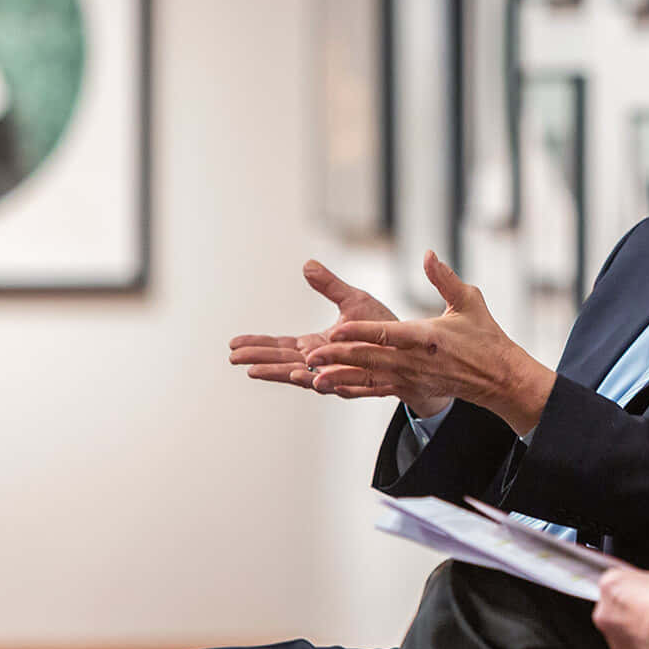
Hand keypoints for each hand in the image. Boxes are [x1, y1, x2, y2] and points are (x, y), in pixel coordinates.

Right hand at [229, 261, 418, 407]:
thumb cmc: (384, 327)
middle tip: (233, 357)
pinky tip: (301, 377)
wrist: (415, 350)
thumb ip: (330, 286)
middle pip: (283, 362)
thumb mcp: (354, 300)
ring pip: (302, 375)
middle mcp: (323, 362)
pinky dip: (317, 381)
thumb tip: (307, 266)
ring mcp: (337, 375)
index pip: (281, 346)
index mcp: (317, 344)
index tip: (234, 344)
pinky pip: (334, 383)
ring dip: (279, 373)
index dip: (258, 344)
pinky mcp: (356, 382)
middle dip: (259, 359)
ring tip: (254, 371)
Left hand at [304, 252, 557, 434]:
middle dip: (339, 357)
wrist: (497, 378)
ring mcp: (410, 378)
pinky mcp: (408, 388)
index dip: (360, 332)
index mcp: (427, 337)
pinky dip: (352, 388)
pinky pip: (375, 390)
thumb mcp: (470, 301)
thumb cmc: (484, 337)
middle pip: (371, 359)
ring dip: (340, 376)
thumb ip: (445, 278)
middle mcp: (415, 361)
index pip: (387, 334)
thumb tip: (428, 254)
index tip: (336, 328)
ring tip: (313, 376)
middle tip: (310, 356)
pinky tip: (331, 386)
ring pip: (368, 378)